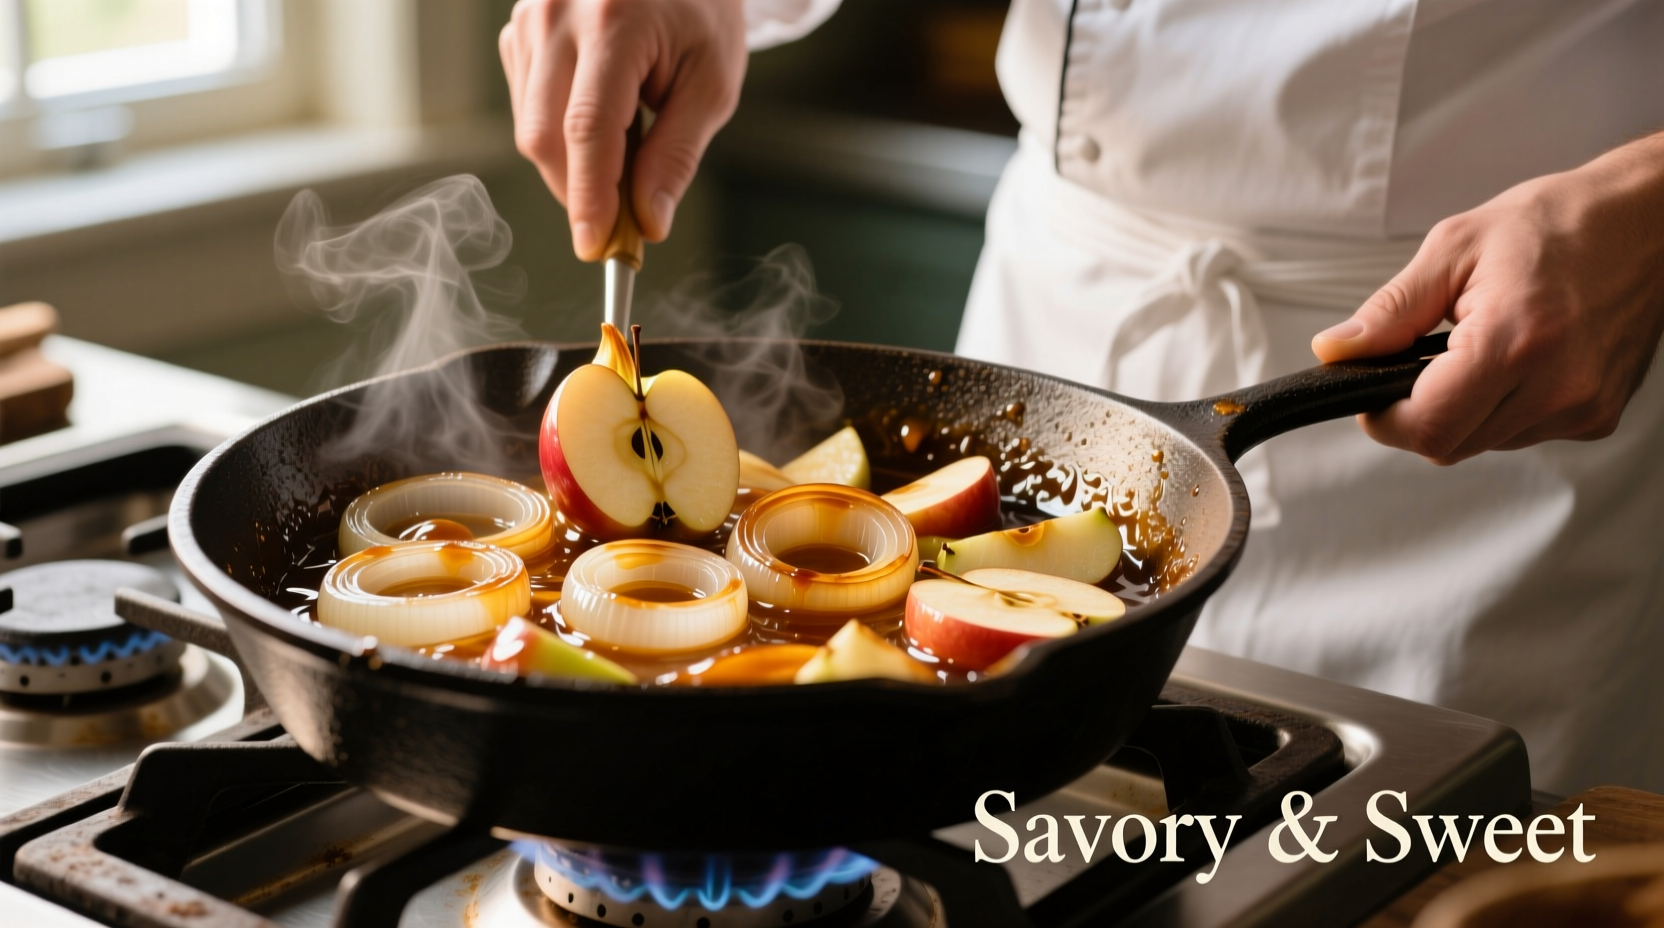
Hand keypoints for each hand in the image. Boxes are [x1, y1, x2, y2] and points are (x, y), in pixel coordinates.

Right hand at [500, 0, 747, 257]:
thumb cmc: (700, 11)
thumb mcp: (711, 83)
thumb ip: (676, 155)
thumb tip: (646, 222)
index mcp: (612, 23)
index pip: (587, 129)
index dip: (589, 197)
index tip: (597, 247)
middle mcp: (556, 16)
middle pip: (546, 137)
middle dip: (581, 192)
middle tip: (626, 222)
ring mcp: (528, 20)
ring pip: (532, 129)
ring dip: (574, 165)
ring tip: (630, 148)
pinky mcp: (517, 32)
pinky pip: (527, 108)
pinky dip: (562, 136)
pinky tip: (603, 117)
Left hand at [1311, 132, 1663, 464]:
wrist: (1647, 223)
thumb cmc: (1558, 224)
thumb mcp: (1455, 248)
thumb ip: (1390, 311)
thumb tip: (1336, 351)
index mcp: (1517, 340)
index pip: (1429, 426)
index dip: (1384, 418)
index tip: (1371, 393)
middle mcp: (1559, 385)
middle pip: (1450, 444)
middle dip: (1418, 412)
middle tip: (1419, 361)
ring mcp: (1584, 407)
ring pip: (1482, 443)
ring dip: (1462, 409)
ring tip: (1477, 347)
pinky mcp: (1597, 417)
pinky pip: (1520, 433)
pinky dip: (1500, 407)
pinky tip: (1515, 359)